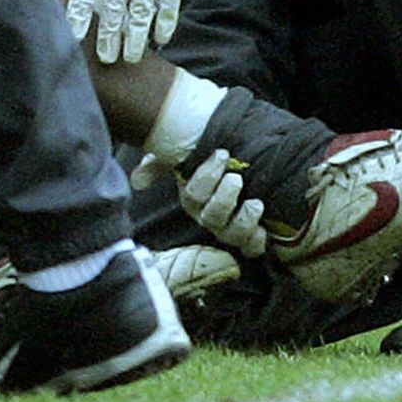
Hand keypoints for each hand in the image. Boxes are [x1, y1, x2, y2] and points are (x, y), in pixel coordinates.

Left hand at [37, 0, 209, 61]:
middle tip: (105, 58)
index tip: (75, 36)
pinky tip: (161, 39)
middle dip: (109, 36)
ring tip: (130, 57)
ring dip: (135, 36)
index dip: (80, 14)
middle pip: (114, 7)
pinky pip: (169, 3)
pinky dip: (165, 22)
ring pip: (140, 11)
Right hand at [130, 151, 264, 256]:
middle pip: (212, 217)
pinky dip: (258, 241)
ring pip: (233, 233)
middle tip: (236, 179)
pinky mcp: (251, 236)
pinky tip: (264, 228)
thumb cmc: (206, 163)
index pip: (195, 194)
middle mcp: (210, 216)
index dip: (207, 177)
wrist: (238, 167)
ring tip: (255, 203)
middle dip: (225, 198)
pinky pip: (252, 247)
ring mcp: (229, 228)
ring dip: (244, 220)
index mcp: (194, 199)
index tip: (222, 154)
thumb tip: (138, 181)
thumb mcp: (179, 157)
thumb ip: (156, 164)